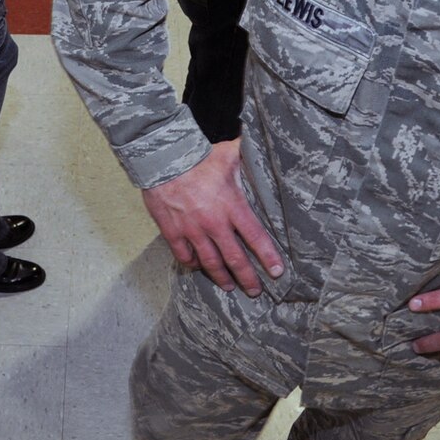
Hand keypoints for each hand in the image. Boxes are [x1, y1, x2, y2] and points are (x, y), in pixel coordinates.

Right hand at [142, 139, 282, 296]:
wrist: (163, 156)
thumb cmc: (198, 152)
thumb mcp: (228, 154)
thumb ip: (245, 158)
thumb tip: (261, 148)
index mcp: (232, 205)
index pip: (256, 237)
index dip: (268, 257)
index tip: (277, 272)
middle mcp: (214, 223)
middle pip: (234, 258)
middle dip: (247, 278)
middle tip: (255, 291)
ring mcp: (192, 230)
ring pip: (209, 262)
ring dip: (221, 277)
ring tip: (228, 287)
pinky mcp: (172, 230)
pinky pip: (184, 255)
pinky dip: (192, 264)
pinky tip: (198, 267)